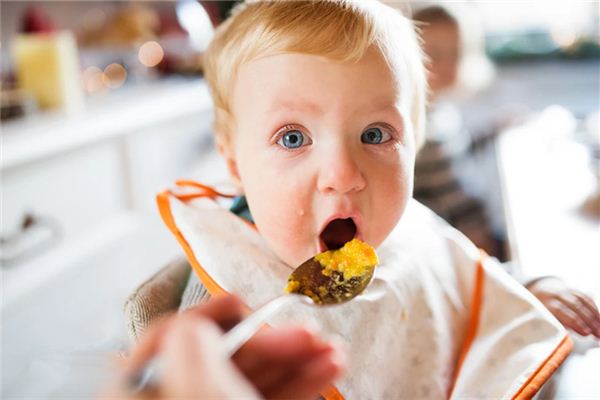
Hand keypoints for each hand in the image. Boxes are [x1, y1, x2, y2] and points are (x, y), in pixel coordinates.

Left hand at [106, 295, 344, 398]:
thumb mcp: (193, 384)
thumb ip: (190, 340)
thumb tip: (197, 325)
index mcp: (146, 382)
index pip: (174, 333)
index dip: (212, 313)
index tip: (246, 304)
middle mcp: (178, 392)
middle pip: (226, 354)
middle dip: (276, 339)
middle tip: (312, 334)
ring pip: (254, 377)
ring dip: (299, 361)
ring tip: (335, 354)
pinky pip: (268, 397)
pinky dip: (299, 383)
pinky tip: (327, 371)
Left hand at [527, 278, 599, 337]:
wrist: (540, 291)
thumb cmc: (541, 312)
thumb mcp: (540, 318)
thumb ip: (552, 326)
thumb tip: (567, 339)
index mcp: (545, 302)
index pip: (560, 310)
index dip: (575, 322)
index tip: (586, 334)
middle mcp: (555, 294)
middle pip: (574, 305)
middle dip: (588, 320)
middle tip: (597, 334)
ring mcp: (565, 290)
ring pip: (582, 301)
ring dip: (594, 316)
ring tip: (599, 330)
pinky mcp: (574, 290)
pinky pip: (586, 298)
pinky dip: (594, 309)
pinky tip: (599, 320)